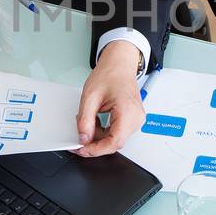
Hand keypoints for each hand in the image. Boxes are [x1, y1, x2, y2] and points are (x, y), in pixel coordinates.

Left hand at [74, 41, 144, 157]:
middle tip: (79, 138)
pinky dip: (104, 131)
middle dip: (95, 142)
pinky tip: (95, 120)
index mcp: (128, 112)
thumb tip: (83, 138)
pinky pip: (117, 132)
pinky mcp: (132, 119)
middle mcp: (136, 118)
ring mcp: (136, 119)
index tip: (82, 150)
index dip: (96, 149)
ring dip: (99, 135)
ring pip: (115, 138)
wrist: (119, 65)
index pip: (114, 142)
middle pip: (114, 142)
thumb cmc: (109, 74)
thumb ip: (85, 120)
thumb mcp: (90, 96)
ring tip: (87, 121)